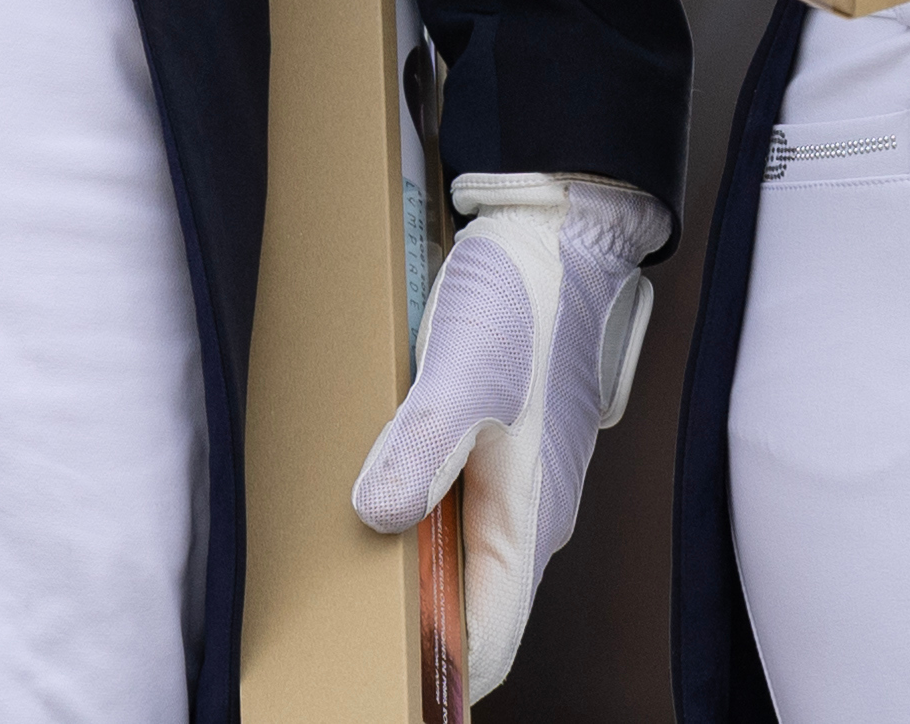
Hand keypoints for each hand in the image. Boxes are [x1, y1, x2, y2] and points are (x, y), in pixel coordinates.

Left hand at [350, 173, 669, 699]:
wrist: (561, 231)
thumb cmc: (526, 300)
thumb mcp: (462, 371)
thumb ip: (422, 447)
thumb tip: (379, 517)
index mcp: (527, 520)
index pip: (488, 640)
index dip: (439, 676)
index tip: (386, 688)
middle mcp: (526, 516)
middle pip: (472, 610)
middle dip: (419, 639)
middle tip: (352, 645)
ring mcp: (514, 483)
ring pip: (462, 562)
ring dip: (414, 581)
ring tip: (348, 589)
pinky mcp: (498, 448)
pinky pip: (455, 515)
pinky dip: (414, 528)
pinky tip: (373, 507)